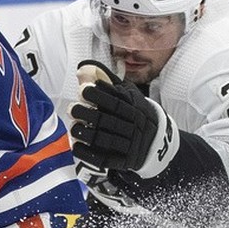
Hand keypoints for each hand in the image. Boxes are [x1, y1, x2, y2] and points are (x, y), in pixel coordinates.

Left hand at [67, 60, 178, 178]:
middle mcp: (133, 126)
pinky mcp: (125, 161)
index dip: (99, 94)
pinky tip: (76, 146)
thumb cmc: (135, 111)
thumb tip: (83, 67)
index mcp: (134, 107)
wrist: (156, 140)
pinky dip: (89, 154)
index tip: (83, 89)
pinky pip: (105, 160)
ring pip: (105, 140)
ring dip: (86, 134)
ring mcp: (130, 145)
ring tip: (73, 128)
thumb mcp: (129, 93)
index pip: (116, 100)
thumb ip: (108, 81)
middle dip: (87, 114)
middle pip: (108, 120)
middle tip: (72, 108)